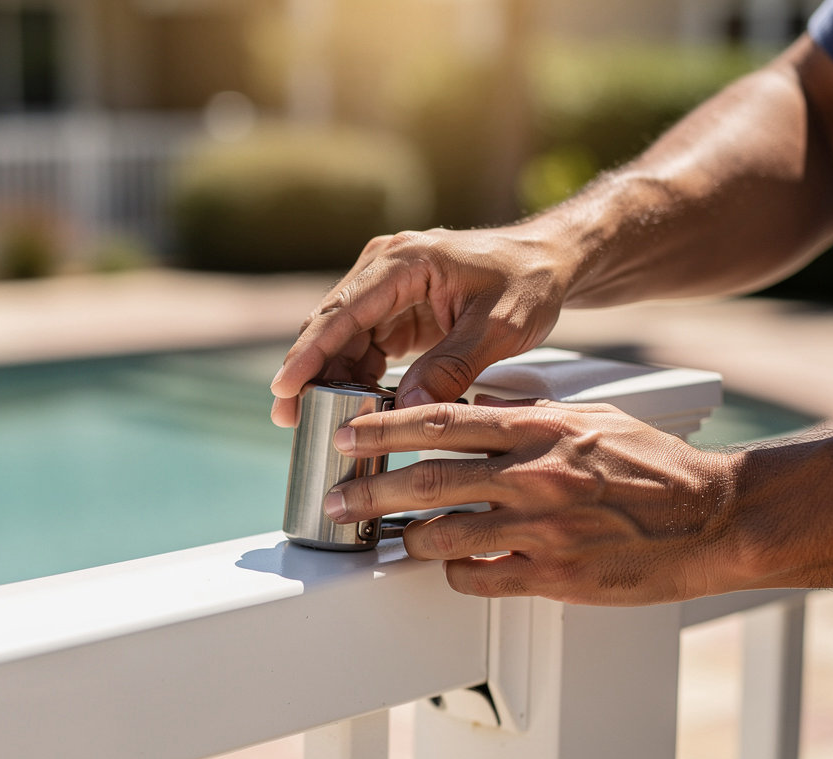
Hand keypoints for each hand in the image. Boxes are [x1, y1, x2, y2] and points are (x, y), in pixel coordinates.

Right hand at [269, 225, 570, 426]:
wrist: (548, 263)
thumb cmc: (528, 283)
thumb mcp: (499, 328)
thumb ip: (453, 367)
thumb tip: (408, 411)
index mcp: (405, 262)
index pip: (344, 311)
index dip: (309, 352)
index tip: (284, 387)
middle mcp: (385, 268)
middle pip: (331, 325)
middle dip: (307, 372)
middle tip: (286, 418)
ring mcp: (387, 290)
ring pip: (342, 339)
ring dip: (327, 379)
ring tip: (311, 422)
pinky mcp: (395, 310)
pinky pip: (364, 347)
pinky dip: (355, 377)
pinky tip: (349, 408)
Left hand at [322, 399, 741, 605]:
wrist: (713, 517)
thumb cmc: (653, 465)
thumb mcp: (589, 419)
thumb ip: (527, 418)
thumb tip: (472, 415)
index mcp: (540, 429)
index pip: (442, 422)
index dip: (384, 430)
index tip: (347, 436)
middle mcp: (533, 475)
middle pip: (426, 481)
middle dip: (368, 492)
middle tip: (335, 500)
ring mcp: (542, 529)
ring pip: (443, 535)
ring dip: (406, 538)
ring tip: (389, 538)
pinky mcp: (554, 575)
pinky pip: (480, 578)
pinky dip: (455, 573)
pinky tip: (452, 568)